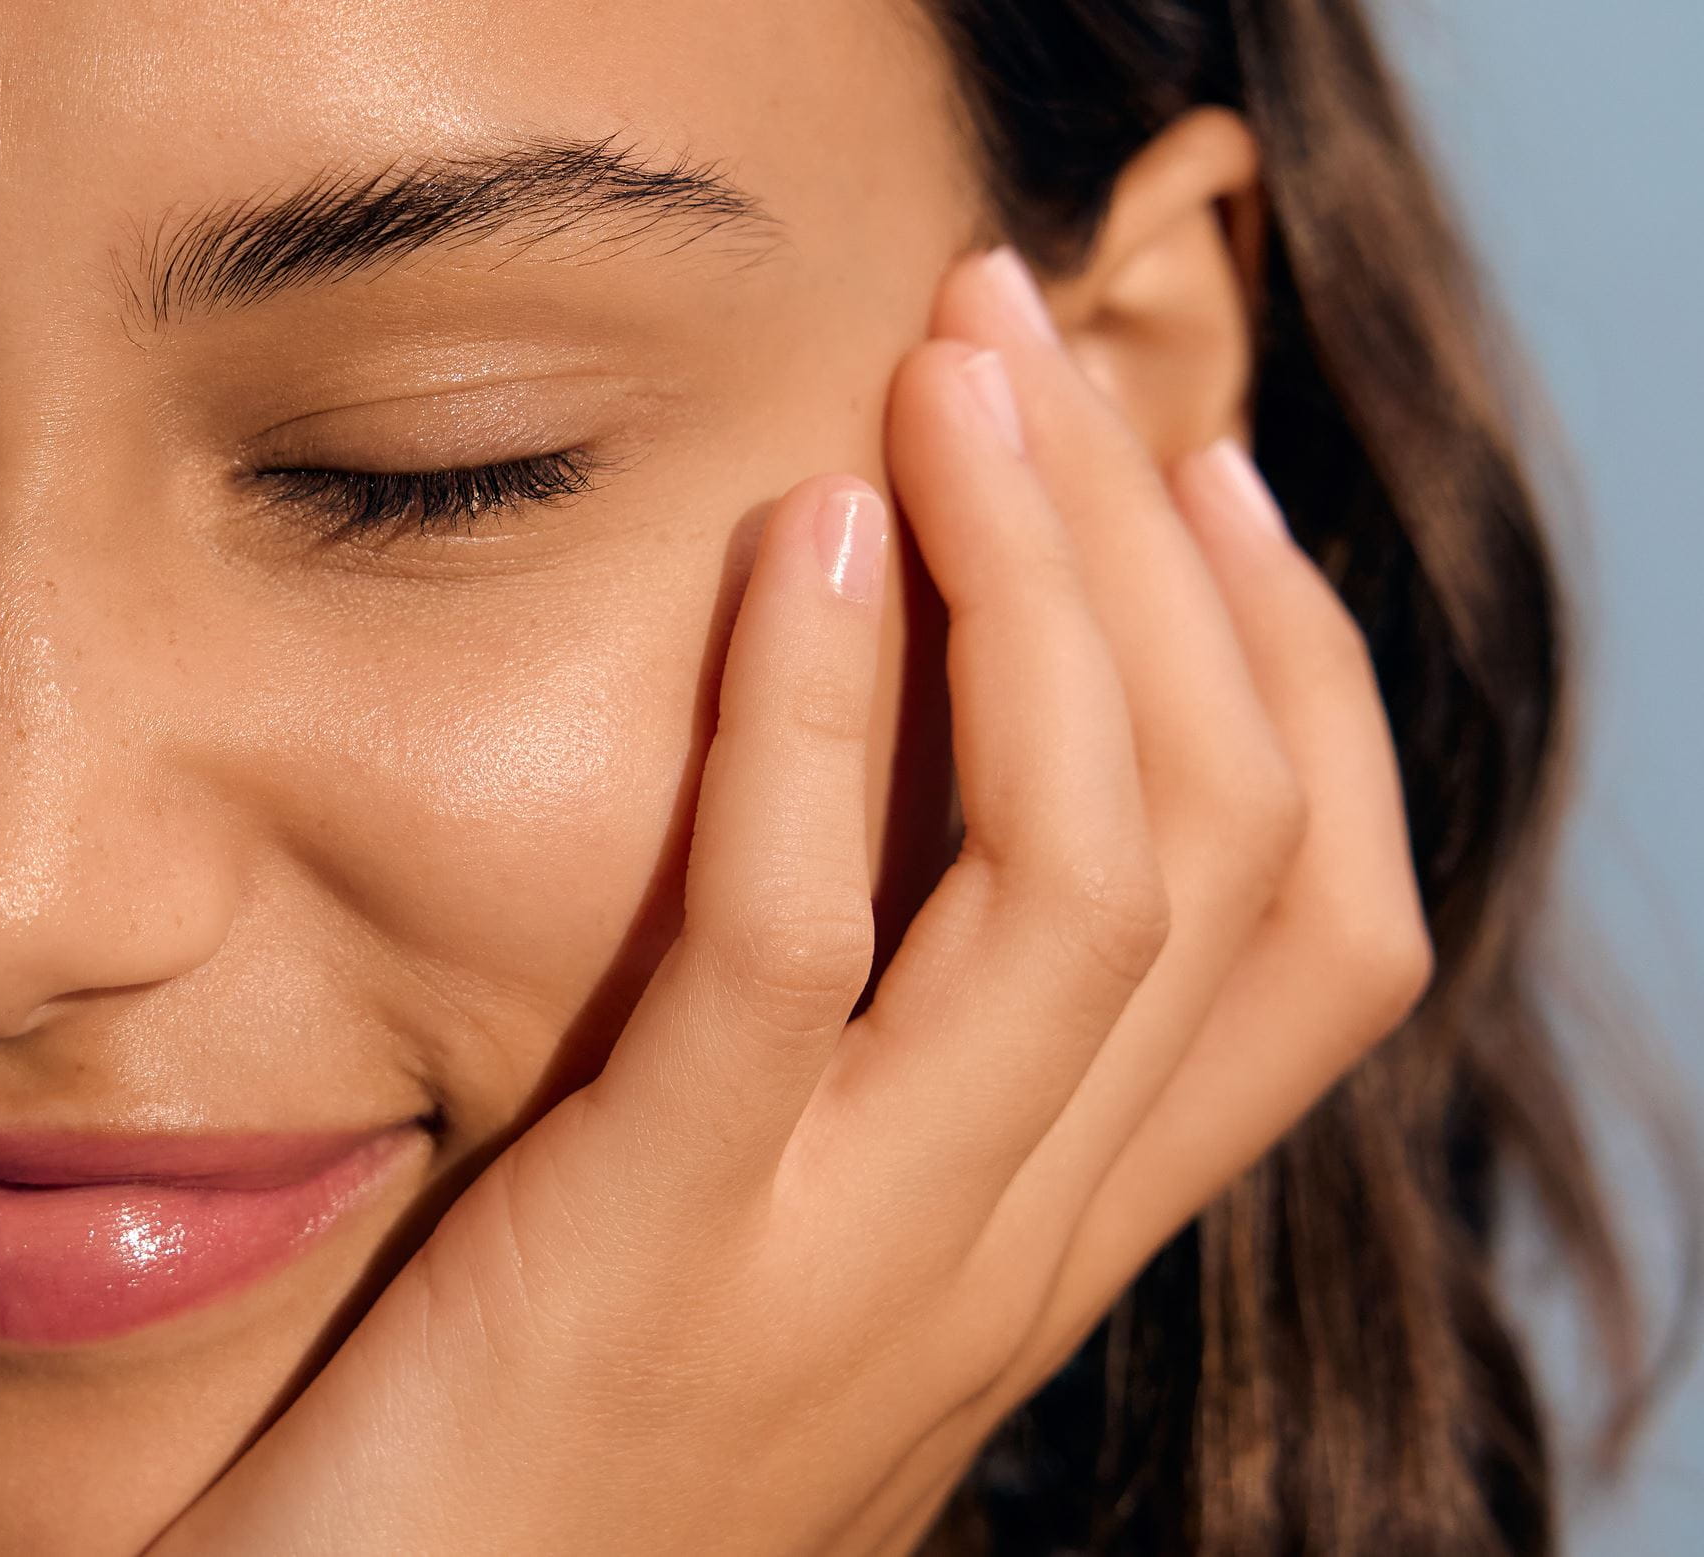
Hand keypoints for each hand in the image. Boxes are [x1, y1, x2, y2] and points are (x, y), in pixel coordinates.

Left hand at [147, 248, 1430, 1556]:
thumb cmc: (531, 1480)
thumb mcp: (768, 1278)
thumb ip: (858, 1112)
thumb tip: (871, 857)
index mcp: (1036, 1253)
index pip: (1309, 951)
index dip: (1305, 687)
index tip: (1206, 482)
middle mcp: (996, 1261)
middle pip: (1223, 862)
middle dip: (1161, 562)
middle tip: (1031, 339)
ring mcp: (848, 1267)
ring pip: (1081, 884)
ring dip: (1037, 586)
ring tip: (951, 378)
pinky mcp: (652, 1251)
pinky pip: (792, 944)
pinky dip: (813, 718)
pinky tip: (797, 541)